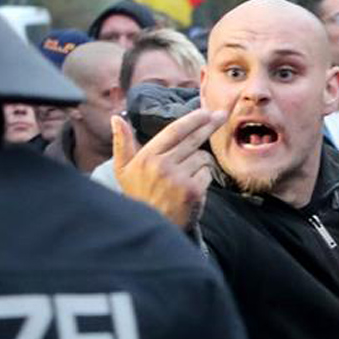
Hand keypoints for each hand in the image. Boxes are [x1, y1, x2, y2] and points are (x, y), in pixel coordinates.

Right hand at [112, 109, 226, 229]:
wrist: (152, 228)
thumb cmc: (139, 196)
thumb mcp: (123, 170)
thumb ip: (122, 143)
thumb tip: (117, 117)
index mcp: (147, 157)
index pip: (174, 130)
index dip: (192, 118)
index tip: (205, 110)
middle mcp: (162, 165)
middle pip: (193, 138)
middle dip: (209, 124)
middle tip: (221, 115)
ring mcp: (179, 178)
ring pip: (202, 157)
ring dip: (200, 163)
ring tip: (187, 176)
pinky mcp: (193, 191)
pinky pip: (207, 173)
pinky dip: (204, 178)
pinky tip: (192, 188)